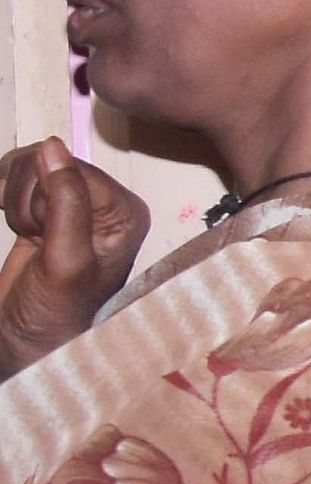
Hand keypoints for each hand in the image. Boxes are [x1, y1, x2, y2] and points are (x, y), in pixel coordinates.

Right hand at [0, 138, 151, 370]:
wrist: (26, 337)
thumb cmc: (53, 310)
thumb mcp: (64, 260)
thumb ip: (65, 203)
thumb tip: (53, 146)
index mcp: (125, 212)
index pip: (71, 166)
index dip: (43, 196)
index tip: (44, 234)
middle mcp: (106, 202)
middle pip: (47, 161)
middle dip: (27, 200)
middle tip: (36, 238)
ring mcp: (74, 202)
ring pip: (25, 167)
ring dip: (14, 203)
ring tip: (29, 238)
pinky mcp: (46, 207)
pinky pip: (14, 177)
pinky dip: (5, 199)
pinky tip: (18, 226)